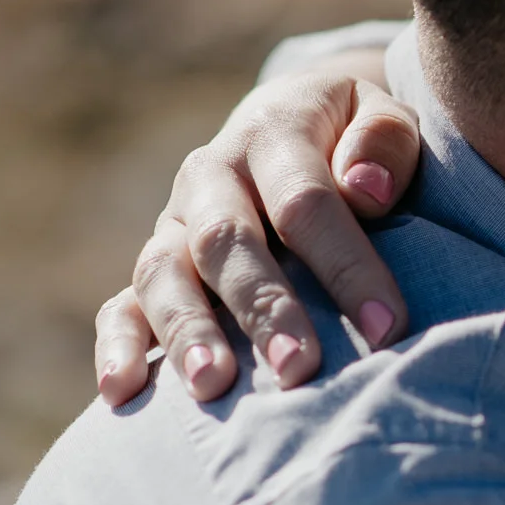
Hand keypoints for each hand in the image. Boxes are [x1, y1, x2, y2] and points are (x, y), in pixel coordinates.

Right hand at [94, 55, 418, 404]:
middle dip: (264, 309)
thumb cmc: (358, 138)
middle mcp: (211, 177)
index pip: (306, 202)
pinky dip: (117, 346)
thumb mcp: (383, 113)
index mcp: (272, 134)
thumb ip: (384, 141)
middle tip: (299, 369)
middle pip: (227, 242)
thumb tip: (367, 190)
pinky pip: (121, 304)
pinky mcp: (154, 266)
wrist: (295, 120)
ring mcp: (174, 223)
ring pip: (165, 274)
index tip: (386, 328)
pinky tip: (124, 392)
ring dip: (188, 331)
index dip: (347, 266)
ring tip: (214, 386)